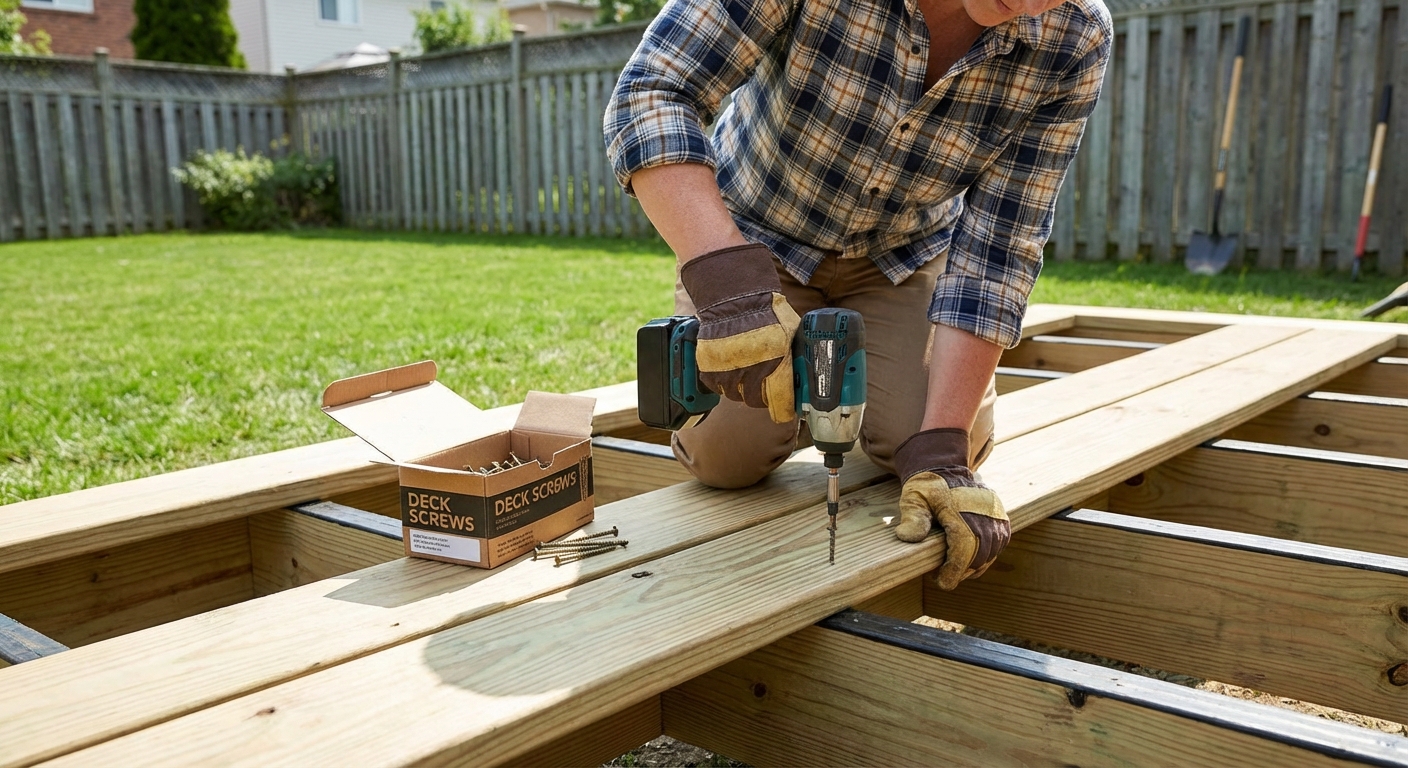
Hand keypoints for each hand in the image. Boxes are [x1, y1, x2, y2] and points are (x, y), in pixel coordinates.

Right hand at [679, 244, 800, 423]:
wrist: (735, 298)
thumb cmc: (767, 313)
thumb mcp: (791, 332)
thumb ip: (796, 355)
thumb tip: (807, 372)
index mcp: (776, 365)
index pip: (781, 403)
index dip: (783, 408)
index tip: (784, 410)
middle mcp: (751, 371)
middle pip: (755, 401)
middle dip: (761, 396)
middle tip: (763, 386)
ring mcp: (728, 371)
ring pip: (735, 395)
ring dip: (740, 388)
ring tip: (745, 372)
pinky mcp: (709, 368)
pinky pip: (717, 387)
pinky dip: (722, 381)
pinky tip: (729, 368)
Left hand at [892, 428, 1009, 589]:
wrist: (948, 468)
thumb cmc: (928, 487)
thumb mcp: (913, 498)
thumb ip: (912, 517)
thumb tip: (907, 537)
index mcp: (960, 507)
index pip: (964, 545)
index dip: (955, 569)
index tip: (943, 583)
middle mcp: (984, 511)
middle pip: (978, 554)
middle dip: (960, 572)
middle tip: (942, 576)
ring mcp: (996, 515)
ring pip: (989, 554)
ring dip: (972, 567)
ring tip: (953, 568)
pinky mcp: (1002, 519)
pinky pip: (997, 547)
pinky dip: (984, 557)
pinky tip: (968, 559)